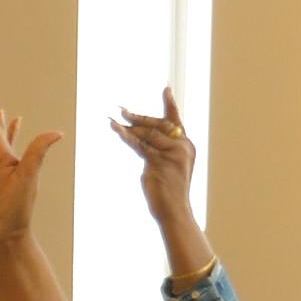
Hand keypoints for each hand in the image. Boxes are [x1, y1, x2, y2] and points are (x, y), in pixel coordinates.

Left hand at [109, 89, 196, 220]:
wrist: (175, 211)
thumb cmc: (169, 193)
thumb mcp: (169, 167)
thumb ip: (160, 151)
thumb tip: (139, 138)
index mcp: (187, 146)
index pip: (176, 121)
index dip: (170, 105)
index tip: (166, 88)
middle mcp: (182, 147)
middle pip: (157, 125)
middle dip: (138, 117)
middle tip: (121, 109)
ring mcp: (172, 154)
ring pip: (146, 135)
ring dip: (127, 128)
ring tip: (113, 120)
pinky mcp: (160, 162)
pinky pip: (139, 146)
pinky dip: (126, 137)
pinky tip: (116, 130)